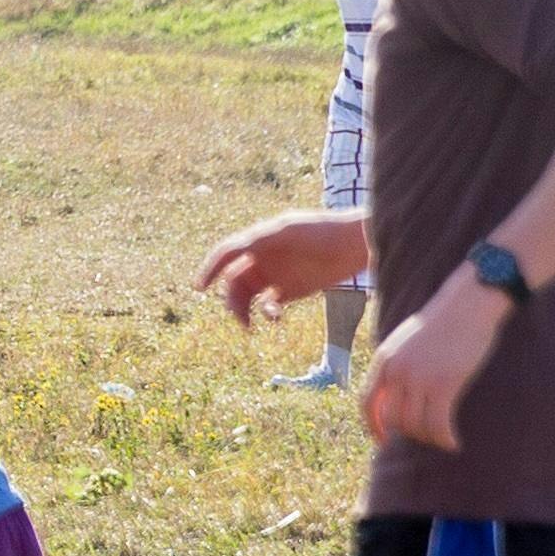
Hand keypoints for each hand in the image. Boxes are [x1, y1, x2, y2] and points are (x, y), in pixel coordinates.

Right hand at [194, 209, 371, 326]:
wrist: (355, 243)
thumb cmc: (323, 231)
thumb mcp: (288, 230)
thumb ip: (259, 240)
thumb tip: (233, 250)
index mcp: (258, 240)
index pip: (226, 253)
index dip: (210, 268)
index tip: (199, 287)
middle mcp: (262, 258)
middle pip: (233, 281)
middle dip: (231, 299)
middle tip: (239, 317)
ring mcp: (274, 276)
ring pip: (247, 296)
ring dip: (244, 310)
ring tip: (252, 324)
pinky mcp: (289, 292)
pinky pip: (267, 306)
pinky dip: (266, 314)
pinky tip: (275, 319)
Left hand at [363, 272, 511, 452]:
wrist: (467, 305)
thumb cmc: (442, 322)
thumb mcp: (406, 341)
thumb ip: (396, 365)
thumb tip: (396, 394)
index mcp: (384, 360)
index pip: (367, 402)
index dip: (373, 426)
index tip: (383, 440)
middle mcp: (396, 371)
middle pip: (393, 419)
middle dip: (408, 433)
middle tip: (426, 435)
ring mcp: (418, 378)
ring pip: (415, 425)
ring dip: (429, 437)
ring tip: (443, 439)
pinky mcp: (444, 385)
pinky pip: (438, 425)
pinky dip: (444, 439)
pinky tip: (454, 444)